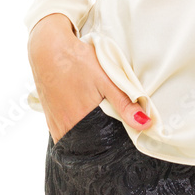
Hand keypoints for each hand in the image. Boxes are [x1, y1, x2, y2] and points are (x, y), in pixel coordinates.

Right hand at [27, 13, 152, 143]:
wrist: (49, 50)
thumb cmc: (78, 61)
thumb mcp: (106, 80)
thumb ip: (125, 103)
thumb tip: (145, 124)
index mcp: (83, 120)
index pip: (103, 145)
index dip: (114, 142)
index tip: (122, 136)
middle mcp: (66, 127)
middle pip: (89, 144)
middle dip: (101, 141)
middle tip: (110, 125)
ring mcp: (56, 125)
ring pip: (76, 140)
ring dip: (88, 135)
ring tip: (97, 121)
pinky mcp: (50, 120)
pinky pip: (64, 134)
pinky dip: (75, 131)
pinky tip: (82, 118)